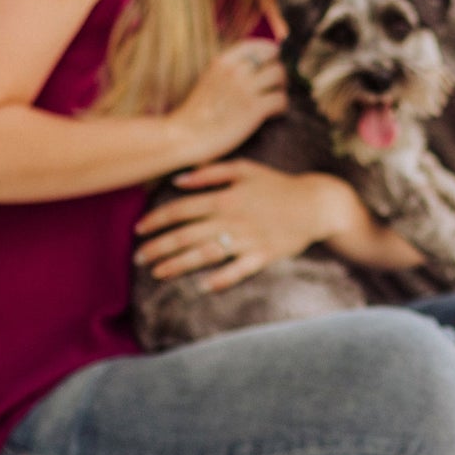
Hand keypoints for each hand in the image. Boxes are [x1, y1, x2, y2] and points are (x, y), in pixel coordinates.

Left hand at [135, 162, 368, 291]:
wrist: (317, 203)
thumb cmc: (277, 184)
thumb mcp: (246, 168)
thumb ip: (211, 172)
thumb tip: (178, 180)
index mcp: (226, 197)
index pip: (181, 209)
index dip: (156, 220)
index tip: (139, 230)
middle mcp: (233, 219)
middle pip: (187, 235)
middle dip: (158, 247)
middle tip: (138, 258)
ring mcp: (248, 239)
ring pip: (205, 254)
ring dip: (178, 265)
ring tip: (157, 273)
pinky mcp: (264, 256)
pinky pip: (238, 271)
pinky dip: (220, 279)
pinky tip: (201, 287)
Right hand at [169, 41, 287, 164]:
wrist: (185, 137)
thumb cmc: (195, 113)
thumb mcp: (208, 80)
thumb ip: (227, 71)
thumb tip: (250, 66)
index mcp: (222, 62)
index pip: (255, 45)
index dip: (268, 51)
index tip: (272, 59)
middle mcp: (234, 71)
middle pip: (272, 57)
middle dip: (277, 68)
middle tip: (276, 82)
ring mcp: (245, 89)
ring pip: (279, 74)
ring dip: (282, 86)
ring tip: (275, 97)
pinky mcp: (254, 109)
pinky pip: (281, 99)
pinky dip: (281, 106)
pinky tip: (273, 113)